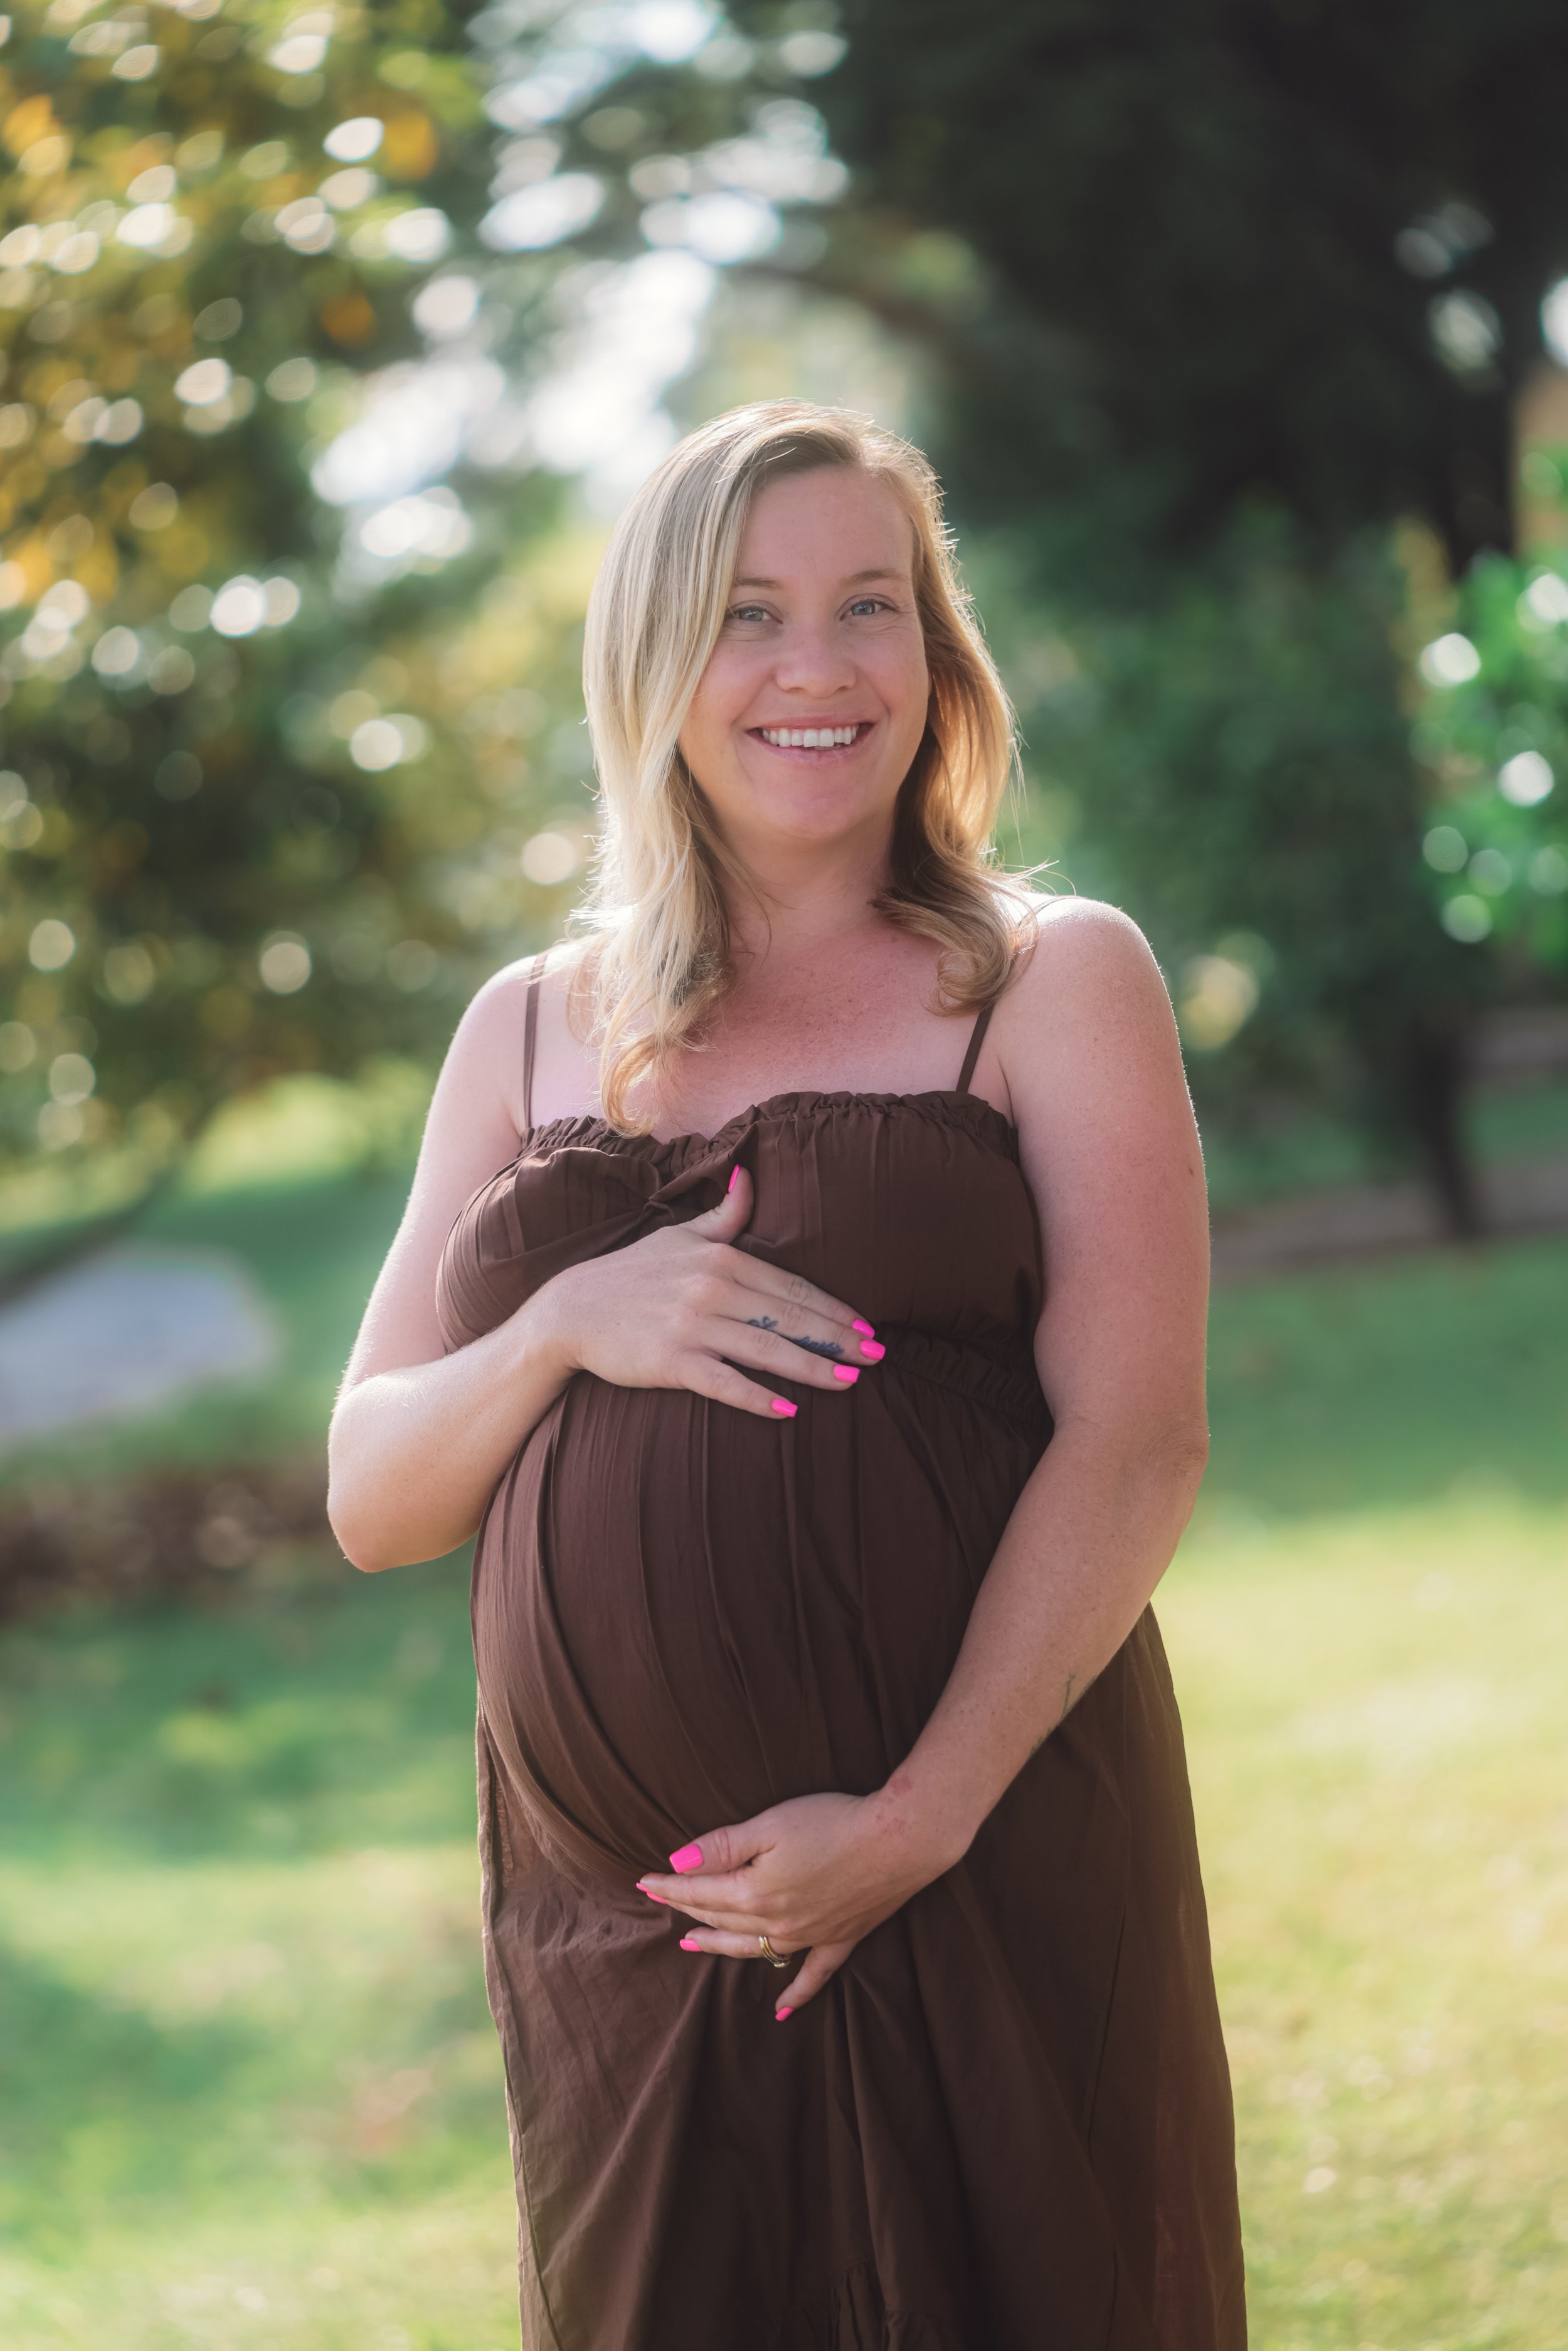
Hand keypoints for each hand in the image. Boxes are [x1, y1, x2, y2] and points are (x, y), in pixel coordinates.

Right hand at [543, 1164, 884, 1419]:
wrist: (571, 1310)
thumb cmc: (631, 1275)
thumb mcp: (678, 1236)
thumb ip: (724, 1215)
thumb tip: (749, 1174)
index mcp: (720, 1258)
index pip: (792, 1285)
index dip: (834, 1309)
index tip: (868, 1328)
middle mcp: (711, 1289)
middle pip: (789, 1315)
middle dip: (838, 1338)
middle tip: (877, 1358)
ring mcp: (690, 1326)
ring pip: (766, 1348)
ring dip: (812, 1367)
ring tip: (849, 1382)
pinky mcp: (669, 1361)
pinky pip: (723, 1382)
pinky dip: (756, 1397)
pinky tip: (787, 1410)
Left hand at [635, 1788, 958, 2015]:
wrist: (900, 1839)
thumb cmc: (832, 1823)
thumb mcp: (769, 1825)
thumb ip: (720, 1847)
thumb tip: (675, 1864)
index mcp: (754, 1892)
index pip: (700, 1891)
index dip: (669, 1885)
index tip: (643, 1880)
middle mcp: (777, 1922)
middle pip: (721, 1918)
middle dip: (687, 1909)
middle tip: (662, 1902)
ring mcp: (810, 1936)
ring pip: (754, 1949)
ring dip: (721, 1946)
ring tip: (693, 1944)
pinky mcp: (842, 1939)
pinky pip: (813, 1975)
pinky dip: (796, 1993)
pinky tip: (781, 2010)